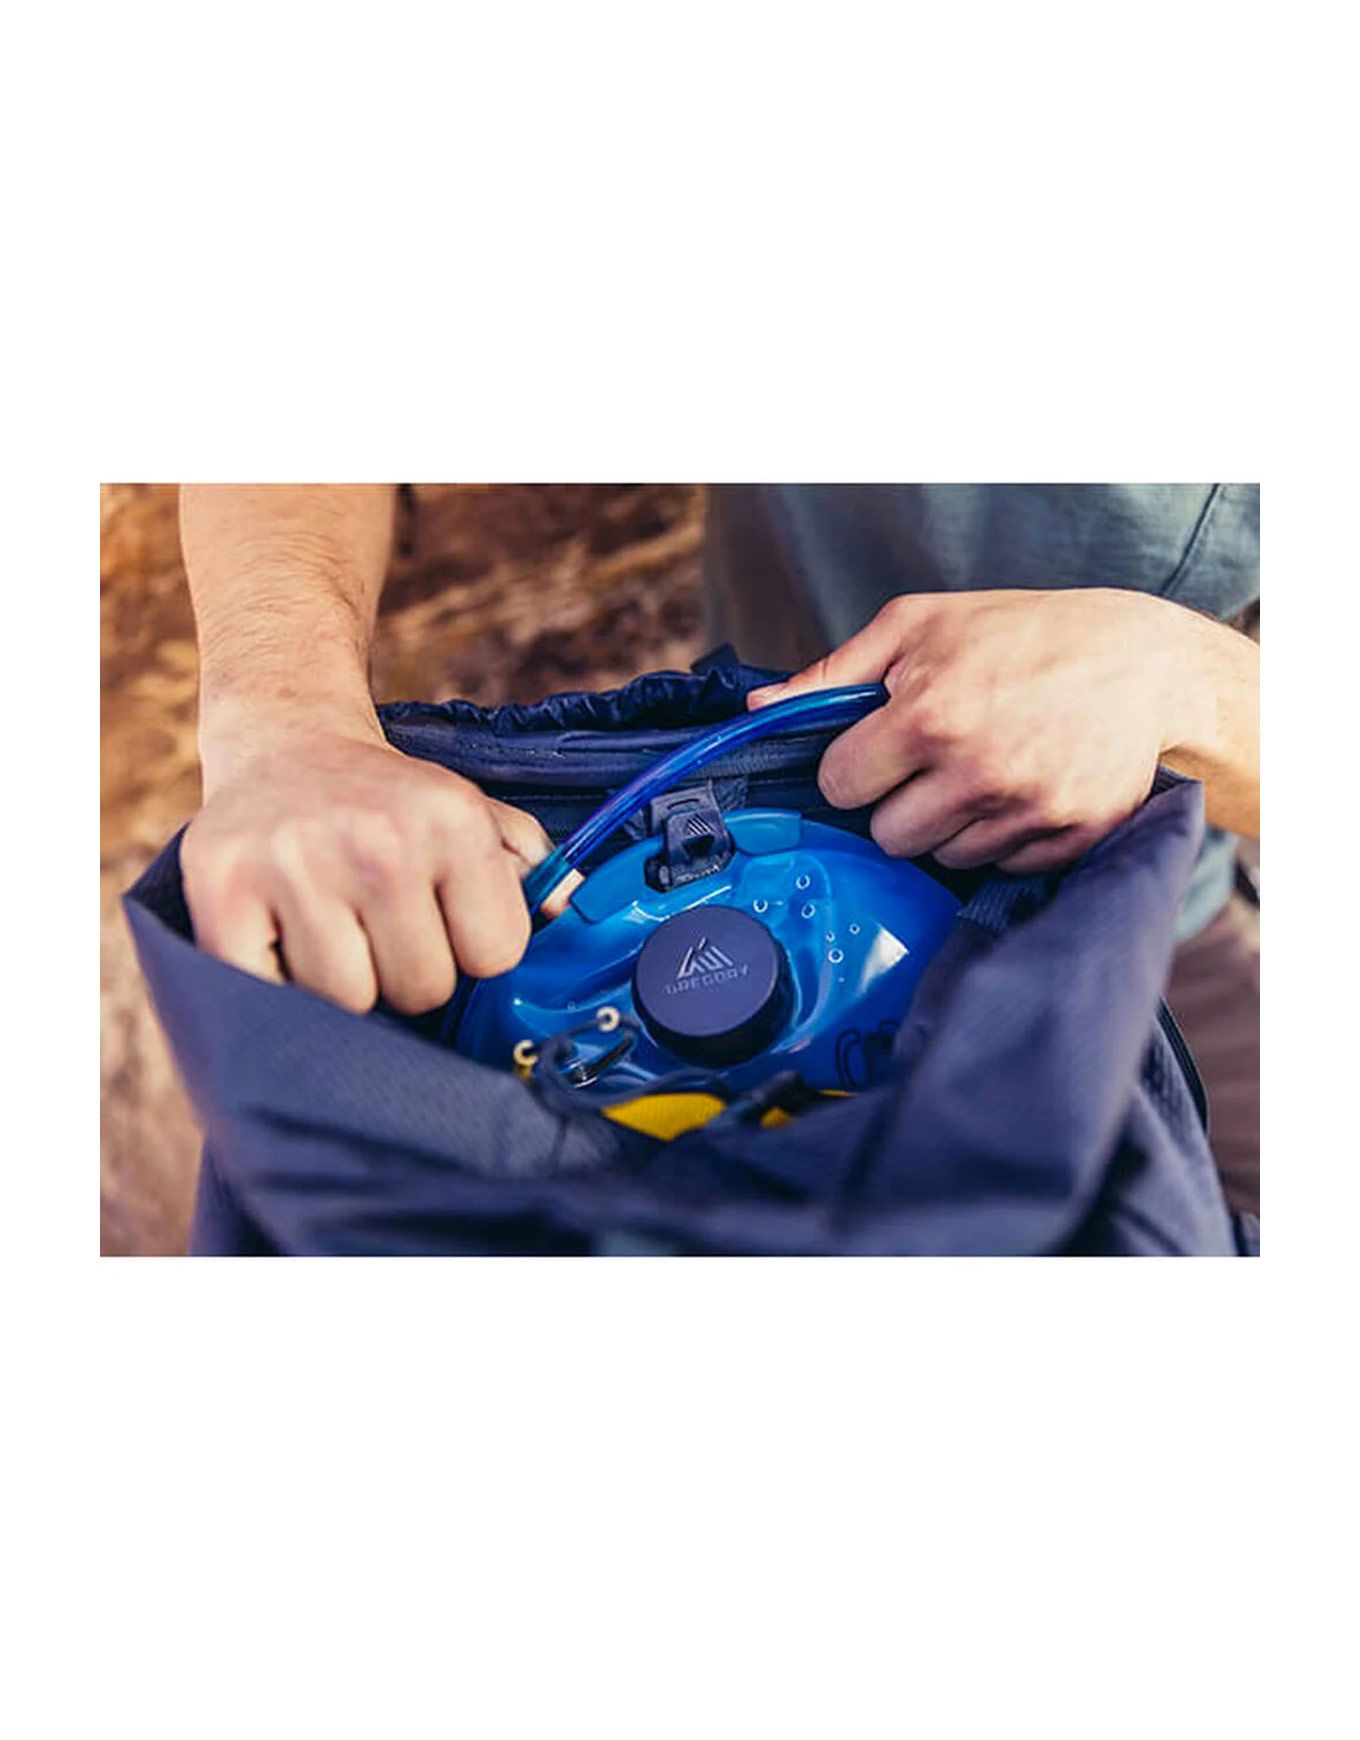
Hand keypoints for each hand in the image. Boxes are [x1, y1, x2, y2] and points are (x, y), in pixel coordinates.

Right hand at [182, 717, 559, 1012]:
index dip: (471, 949)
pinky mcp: (220, 890)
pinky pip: (266, 993)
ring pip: (347, 1002)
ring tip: (333, 927)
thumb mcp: (475, 812)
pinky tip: (281, 939)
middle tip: (380, 923)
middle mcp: (377, 840)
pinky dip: (274, 984)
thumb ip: (534, 869)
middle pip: (422, 988)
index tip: (443, 919)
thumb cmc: (389, 799)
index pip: (494, 957)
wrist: (284, 741)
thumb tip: (569, 915)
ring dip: (342, 981)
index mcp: (450, 821)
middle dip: (407, 970)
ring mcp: (293, 865)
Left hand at [749, 588, 1209, 873]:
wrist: (1142, 662)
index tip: (880, 747)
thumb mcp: (917, 625)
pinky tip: (1023, 789)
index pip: (840, 785)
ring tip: (984, 769)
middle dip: (898, 803)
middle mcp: (977, 771)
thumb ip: (830, 674)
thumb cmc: (1019, 633)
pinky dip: (1003, 838)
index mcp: (928, 714)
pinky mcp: (1069, 839)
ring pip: (942, 858)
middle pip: (887, 837)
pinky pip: (1001, 868)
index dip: (854, 766)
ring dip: (950, 823)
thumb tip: (753, 713)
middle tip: (934, 761)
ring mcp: (1028, 811)